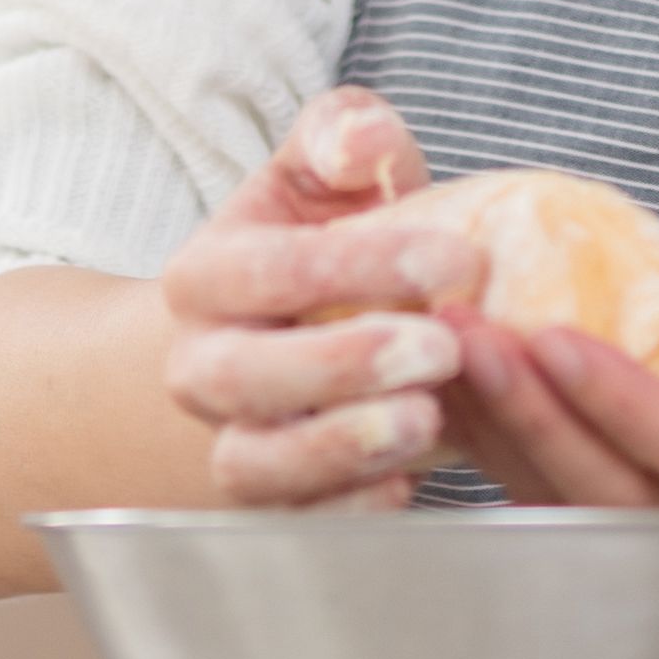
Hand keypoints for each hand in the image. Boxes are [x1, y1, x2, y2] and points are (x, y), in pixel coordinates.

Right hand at [145, 88, 484, 508]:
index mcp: (207, 274)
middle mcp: (202, 364)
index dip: (358, 264)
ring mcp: (231, 439)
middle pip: (242, 375)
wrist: (280, 339)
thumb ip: (342, 134)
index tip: (456, 259)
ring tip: (426, 421)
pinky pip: (294, 523)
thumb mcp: (324, 174)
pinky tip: (406, 486)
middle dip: (342, 364)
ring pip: (256, 462)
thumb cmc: (322, 242)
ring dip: (340, 448)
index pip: (268, 269)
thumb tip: (363, 142)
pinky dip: (346, 512)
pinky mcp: (272, 503)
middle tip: (440, 347)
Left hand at [449, 180, 658, 510]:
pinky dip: (496, 439)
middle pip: (625, 497)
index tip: (553, 338)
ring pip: (575, 505)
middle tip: (474, 339)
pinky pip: (551, 488)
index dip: (622, 404)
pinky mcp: (626, 499)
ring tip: (452, 348)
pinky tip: (453, 381)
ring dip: (504, 432)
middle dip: (541, 422)